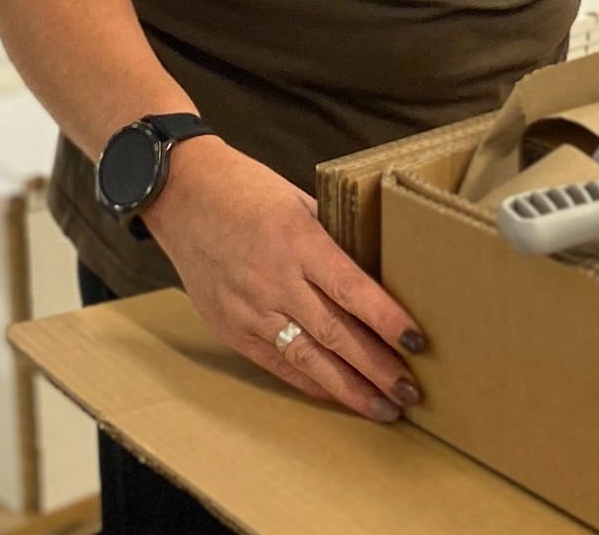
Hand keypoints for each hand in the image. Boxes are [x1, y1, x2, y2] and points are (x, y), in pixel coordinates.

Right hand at [143, 138, 424, 422]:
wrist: (181, 195)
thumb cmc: (245, 189)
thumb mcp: (298, 199)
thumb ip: (331, 236)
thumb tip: (372, 267)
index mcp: (298, 241)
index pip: (352, 289)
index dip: (386, 319)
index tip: (417, 342)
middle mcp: (275, 280)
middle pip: (335, 333)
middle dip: (376, 367)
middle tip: (410, 393)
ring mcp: (250, 309)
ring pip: (308, 358)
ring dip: (348, 389)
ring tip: (383, 409)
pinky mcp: (231, 328)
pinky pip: (276, 363)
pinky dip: (310, 382)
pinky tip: (337, 395)